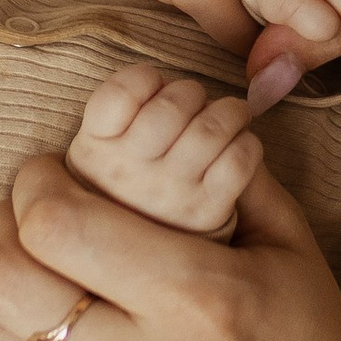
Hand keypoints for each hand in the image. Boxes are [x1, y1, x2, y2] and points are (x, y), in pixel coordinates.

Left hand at [0, 150, 340, 340]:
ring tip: (24, 284)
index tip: (44, 176)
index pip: (59, 225)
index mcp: (203, 300)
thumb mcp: (291, 248)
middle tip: (21, 221)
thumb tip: (163, 111)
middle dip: (0, 233)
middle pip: (8, 283)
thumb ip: (227, 173)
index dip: (33, 186)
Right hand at [66, 60, 262, 238]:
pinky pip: (239, 160)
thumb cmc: (124, 187)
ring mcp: (168, 195)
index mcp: (93, 150)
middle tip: (195, 103)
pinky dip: (247, 144)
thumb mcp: (97, 151)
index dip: (144, 79)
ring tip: (230, 116)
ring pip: (212, 129)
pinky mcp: (206, 213)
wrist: (137, 262)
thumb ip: (117, 112)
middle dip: (192, 94)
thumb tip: (159, 78)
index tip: (154, 87)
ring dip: (230, 112)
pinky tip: (238, 148)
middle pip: (173, 105)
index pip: (120, 93)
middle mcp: (126, 173)